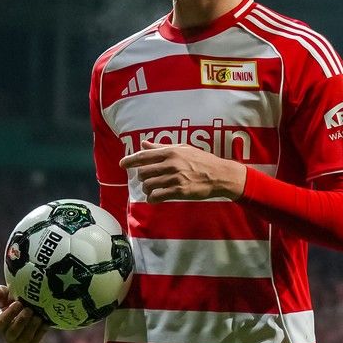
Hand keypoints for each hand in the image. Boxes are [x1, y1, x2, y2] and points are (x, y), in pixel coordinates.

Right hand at [0, 284, 47, 342]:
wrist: (34, 309)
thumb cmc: (17, 301)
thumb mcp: (8, 295)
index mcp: (0, 325)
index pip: (1, 323)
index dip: (9, 314)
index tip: (18, 303)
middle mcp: (8, 336)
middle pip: (13, 332)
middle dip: (21, 321)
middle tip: (29, 309)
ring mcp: (19, 342)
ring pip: (24, 338)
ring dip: (31, 326)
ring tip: (37, 315)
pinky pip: (34, 341)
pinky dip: (40, 331)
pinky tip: (44, 321)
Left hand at [121, 145, 246, 202]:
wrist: (220, 175)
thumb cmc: (201, 160)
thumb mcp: (182, 149)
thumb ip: (161, 148)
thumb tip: (144, 144)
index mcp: (171, 152)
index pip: (144, 156)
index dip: (130, 160)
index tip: (122, 164)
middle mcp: (171, 164)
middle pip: (143, 172)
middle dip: (142, 178)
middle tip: (146, 180)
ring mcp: (175, 178)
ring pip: (149, 185)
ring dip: (147, 189)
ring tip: (151, 190)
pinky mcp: (179, 191)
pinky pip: (157, 196)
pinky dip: (152, 198)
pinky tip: (154, 198)